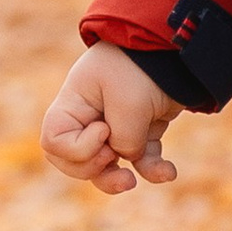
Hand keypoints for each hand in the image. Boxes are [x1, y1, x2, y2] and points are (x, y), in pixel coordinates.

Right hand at [42, 44, 182, 194]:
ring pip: (106, 167)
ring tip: (131, 180)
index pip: (54, 142)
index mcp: (73, 104)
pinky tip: (168, 172)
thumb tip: (129, 158)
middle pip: (74, 161)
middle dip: (93, 169)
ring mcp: (115, 125)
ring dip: (117, 179)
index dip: (76, 149)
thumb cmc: (142, 69)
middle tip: (113, 154)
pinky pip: (140, 160)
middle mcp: (89, 116)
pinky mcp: (142, 129)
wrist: (177, 50)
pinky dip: (153, 169)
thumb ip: (124, 141)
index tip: (103, 129)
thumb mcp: (128, 105)